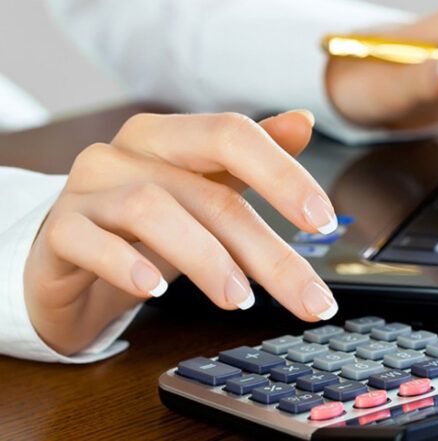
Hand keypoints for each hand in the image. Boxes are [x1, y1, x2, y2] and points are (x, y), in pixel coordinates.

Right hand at [24, 111, 339, 355]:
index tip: (324, 221)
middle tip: (309, 298)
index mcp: (170, 137)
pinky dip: (127, 264)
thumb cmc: (142, 226)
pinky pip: (91, 240)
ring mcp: (88, 189)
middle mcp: (128, 153)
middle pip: (210, 193)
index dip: (283, 175)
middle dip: (269, 252)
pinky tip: (153, 289)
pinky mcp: (58, 231)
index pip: (233, 135)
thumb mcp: (201, 190)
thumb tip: (303, 122)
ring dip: (207, 260)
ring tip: (239, 299)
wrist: (67, 259)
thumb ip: (249, 160)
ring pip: (154, 210)